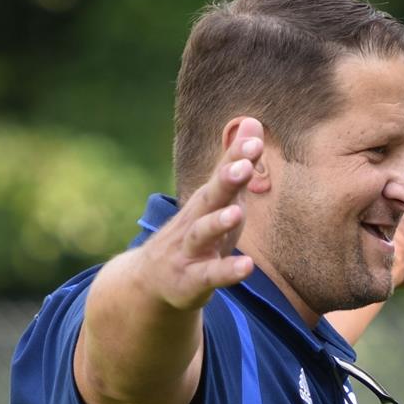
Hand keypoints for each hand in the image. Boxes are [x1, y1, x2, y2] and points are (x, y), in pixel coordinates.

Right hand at [137, 118, 263, 309]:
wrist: (149, 282)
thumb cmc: (195, 235)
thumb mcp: (218, 200)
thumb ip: (236, 165)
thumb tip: (252, 121)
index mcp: (206, 201)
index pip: (222, 174)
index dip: (237, 157)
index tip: (253, 137)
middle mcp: (195, 221)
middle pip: (210, 197)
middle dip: (226, 180)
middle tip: (243, 164)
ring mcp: (190, 251)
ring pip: (202, 234)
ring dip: (218, 223)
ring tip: (236, 212)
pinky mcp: (191, 281)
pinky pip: (210, 275)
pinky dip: (227, 271)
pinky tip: (246, 267)